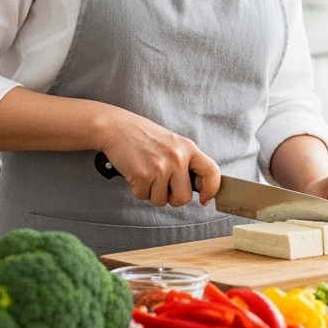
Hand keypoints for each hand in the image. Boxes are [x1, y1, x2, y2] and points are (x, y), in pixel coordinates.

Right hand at [99, 110, 220, 207]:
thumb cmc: (143, 136)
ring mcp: (160, 167)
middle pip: (184, 198)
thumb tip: (198, 188)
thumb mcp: (173, 143)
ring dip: (152, 193)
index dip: (211, 190)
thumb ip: (186, 162)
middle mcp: (177, 157)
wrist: (116, 127)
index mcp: (188, 148)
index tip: (204, 199)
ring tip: (146, 173)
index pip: (212, 172)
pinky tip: (136, 173)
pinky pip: (144, 196)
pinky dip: (138, 189)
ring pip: (161, 201)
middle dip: (172, 198)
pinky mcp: (142, 175)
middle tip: (162, 184)